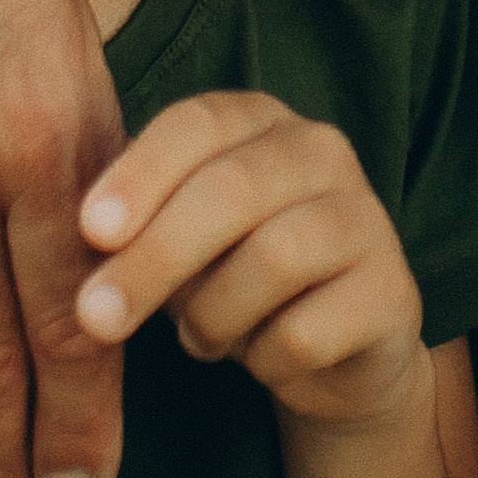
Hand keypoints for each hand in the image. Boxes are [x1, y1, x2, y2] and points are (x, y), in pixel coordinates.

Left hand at [75, 92, 425, 430]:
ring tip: (200, 337)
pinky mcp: (394, 292)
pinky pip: (306, 332)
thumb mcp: (174, 238)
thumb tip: (82, 244)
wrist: (331, 352)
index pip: (198, 123)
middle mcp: (323, 151)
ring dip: (212, 316)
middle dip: (154, 259)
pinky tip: (260, 356)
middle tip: (95, 319)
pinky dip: (263, 358)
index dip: (141, 175)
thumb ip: (133, 225)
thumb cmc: (230, 275)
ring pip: (273, 260)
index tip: (89, 233)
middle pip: (232, 192)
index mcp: (260, 120)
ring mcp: (368, 218)